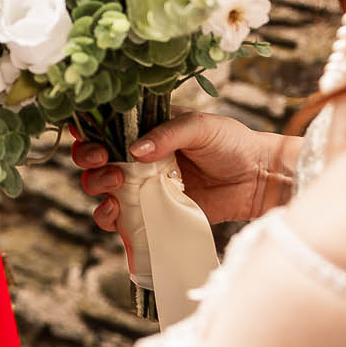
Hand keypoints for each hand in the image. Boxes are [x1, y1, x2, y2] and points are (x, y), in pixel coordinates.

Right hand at [72, 116, 299, 230]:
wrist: (258, 180)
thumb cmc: (231, 143)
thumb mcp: (199, 126)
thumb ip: (167, 134)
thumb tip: (134, 151)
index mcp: (144, 130)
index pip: (104, 127)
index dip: (87, 131)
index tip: (89, 136)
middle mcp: (137, 158)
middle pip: (94, 160)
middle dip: (89, 160)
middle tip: (106, 162)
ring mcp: (143, 187)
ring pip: (101, 190)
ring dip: (97, 187)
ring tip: (116, 186)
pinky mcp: (153, 214)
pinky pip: (121, 220)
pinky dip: (110, 219)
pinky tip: (117, 214)